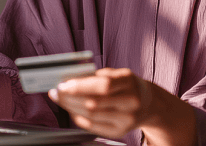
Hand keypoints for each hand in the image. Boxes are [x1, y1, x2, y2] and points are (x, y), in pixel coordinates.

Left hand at [48, 67, 196, 144]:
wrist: (149, 104)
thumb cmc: (128, 85)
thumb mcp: (117, 74)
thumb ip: (96, 75)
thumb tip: (69, 79)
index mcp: (129, 82)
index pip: (103, 85)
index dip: (80, 86)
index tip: (63, 83)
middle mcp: (131, 102)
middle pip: (94, 103)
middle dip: (70, 97)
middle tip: (56, 91)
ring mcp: (127, 119)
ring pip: (91, 116)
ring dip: (71, 107)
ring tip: (61, 99)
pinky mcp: (120, 132)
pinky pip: (93, 127)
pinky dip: (78, 118)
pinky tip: (71, 110)